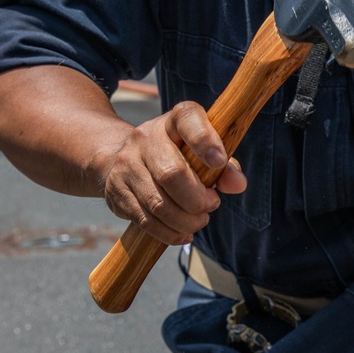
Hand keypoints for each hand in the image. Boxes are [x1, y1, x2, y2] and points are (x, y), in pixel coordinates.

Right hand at [100, 100, 245, 244]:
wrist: (129, 159)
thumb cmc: (179, 157)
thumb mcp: (204, 154)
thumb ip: (226, 167)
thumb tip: (237, 184)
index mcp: (174, 121)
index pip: (188, 120)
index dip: (205, 140)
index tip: (219, 161)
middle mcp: (145, 138)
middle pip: (171, 174)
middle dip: (197, 200)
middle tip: (211, 205)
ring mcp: (127, 164)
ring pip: (158, 203)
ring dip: (186, 221)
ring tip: (198, 221)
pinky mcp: (116, 191)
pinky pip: (146, 220)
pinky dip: (169, 233)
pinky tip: (182, 233)